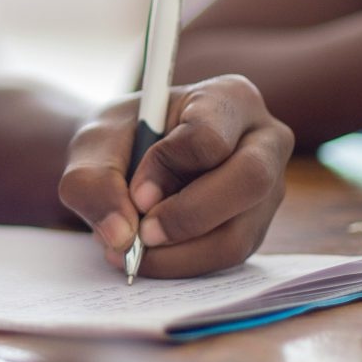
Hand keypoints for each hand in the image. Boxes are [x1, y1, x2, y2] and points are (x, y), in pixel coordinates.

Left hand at [59, 75, 292, 277]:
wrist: (128, 159)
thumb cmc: (121, 139)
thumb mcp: (93, 145)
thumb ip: (94, 182)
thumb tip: (120, 234)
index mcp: (228, 98)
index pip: (209, 137)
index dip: (167, 169)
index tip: (133, 191)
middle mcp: (264, 140)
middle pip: (249, 181)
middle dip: (188, 217)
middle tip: (140, 236)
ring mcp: (269, 188)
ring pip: (238, 233)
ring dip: (179, 253)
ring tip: (133, 249)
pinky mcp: (256, 226)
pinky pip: (228, 257)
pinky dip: (183, 264)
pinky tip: (151, 255)